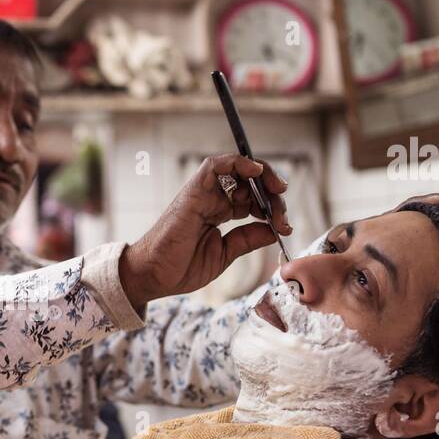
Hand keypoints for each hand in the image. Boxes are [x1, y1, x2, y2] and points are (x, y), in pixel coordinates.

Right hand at [118, 154, 290, 309]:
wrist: (154, 275)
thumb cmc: (180, 268)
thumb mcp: (225, 254)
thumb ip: (248, 239)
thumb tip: (274, 230)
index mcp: (218, 213)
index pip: (252, 198)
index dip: (272, 207)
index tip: (284, 226)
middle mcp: (211, 199)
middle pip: (250, 182)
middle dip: (272, 192)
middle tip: (282, 214)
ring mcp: (202, 194)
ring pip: (237, 168)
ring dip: (262, 174)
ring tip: (277, 190)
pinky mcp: (193, 191)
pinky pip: (215, 165)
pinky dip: (238, 162)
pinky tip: (256, 171)